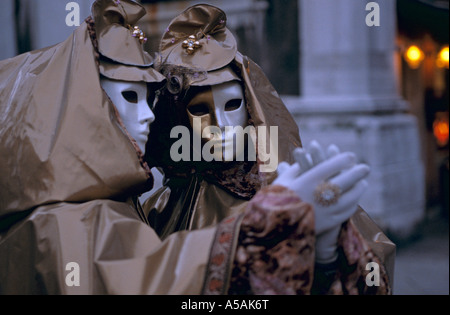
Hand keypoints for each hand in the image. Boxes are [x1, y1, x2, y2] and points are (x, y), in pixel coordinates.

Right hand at [273, 141, 369, 262]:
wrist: (273, 228)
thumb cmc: (274, 201)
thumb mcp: (282, 181)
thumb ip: (296, 168)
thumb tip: (305, 157)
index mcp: (307, 180)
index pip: (331, 165)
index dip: (343, 159)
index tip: (350, 156)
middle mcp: (319, 193)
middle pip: (345, 179)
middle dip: (357, 172)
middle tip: (366, 167)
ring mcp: (326, 209)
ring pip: (349, 197)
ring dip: (358, 188)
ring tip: (363, 183)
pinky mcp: (328, 223)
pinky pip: (346, 212)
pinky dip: (352, 204)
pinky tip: (354, 200)